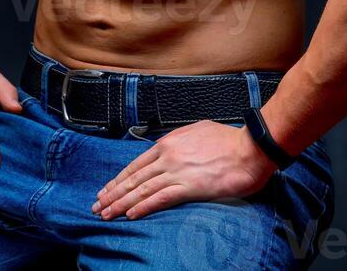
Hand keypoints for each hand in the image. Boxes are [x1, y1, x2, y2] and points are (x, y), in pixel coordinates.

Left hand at [92, 119, 277, 220]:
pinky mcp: (188, 186)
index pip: (137, 164)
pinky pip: (159, 198)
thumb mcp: (197, 132)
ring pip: (141, 189)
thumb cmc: (228, 141)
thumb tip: (170, 149)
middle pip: (134, 177)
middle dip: (113, 193)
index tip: (107, 189)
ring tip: (106, 213)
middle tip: (97, 205)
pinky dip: (143, 207)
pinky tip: (130, 214)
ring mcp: (177, 171)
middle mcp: (168, 155)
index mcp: (169, 143)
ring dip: (121, 203)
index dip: (119, 179)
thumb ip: (179, 142)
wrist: (249, 148)